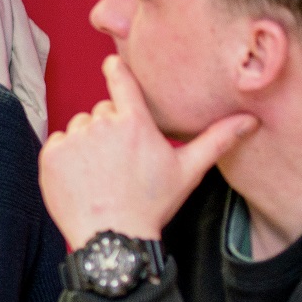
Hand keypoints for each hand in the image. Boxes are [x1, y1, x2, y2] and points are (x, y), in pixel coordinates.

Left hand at [40, 55, 255, 249]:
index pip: (121, 81)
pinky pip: (57, 143)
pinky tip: (81, 177)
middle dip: (109, 128)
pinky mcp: (51, 156)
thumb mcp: (187, 171)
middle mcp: (102, 124)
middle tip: (120, 160)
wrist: (112, 237)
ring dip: (87, 141)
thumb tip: (250, 120)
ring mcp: (74, 139)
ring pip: (79, 126)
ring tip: (101, 171)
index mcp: (135, 123)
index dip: (116, 70)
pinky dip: (65, 156)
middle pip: (102, 111)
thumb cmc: (152, 204)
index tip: (112, 64)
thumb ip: (216, 140)